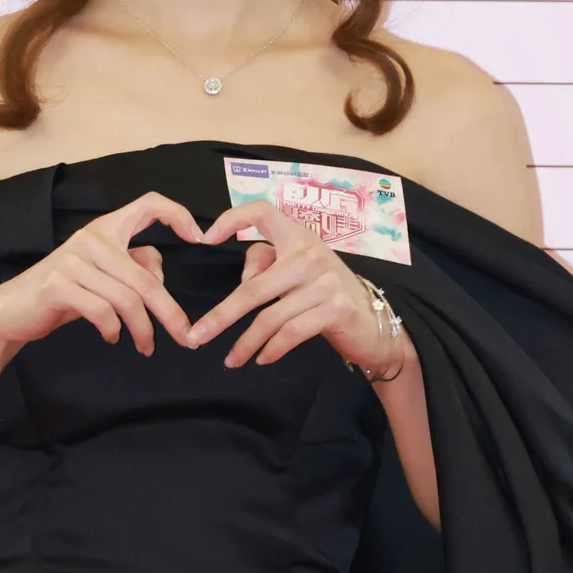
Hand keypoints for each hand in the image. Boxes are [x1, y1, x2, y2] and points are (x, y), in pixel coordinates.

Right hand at [0, 190, 203, 357]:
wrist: (11, 310)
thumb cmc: (64, 291)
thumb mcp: (103, 275)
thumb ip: (132, 267)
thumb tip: (160, 274)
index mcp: (105, 229)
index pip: (148, 204)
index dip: (178, 214)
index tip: (200, 238)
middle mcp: (91, 238)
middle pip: (146, 277)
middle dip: (170, 312)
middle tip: (186, 337)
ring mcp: (72, 261)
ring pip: (127, 299)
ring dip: (142, 330)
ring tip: (145, 346)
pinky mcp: (58, 285)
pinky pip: (102, 312)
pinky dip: (113, 330)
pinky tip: (113, 337)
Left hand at [183, 198, 405, 372]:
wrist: (376, 323)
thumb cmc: (327, 296)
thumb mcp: (297, 273)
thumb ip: (268, 265)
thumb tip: (243, 282)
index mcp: (299, 236)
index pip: (263, 211)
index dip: (232, 219)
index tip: (204, 239)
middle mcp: (311, 253)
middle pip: (253, 288)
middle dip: (221, 316)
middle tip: (197, 337)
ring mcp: (326, 280)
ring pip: (270, 317)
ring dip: (245, 343)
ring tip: (232, 360)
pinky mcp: (337, 308)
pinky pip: (292, 332)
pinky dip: (272, 349)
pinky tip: (262, 359)